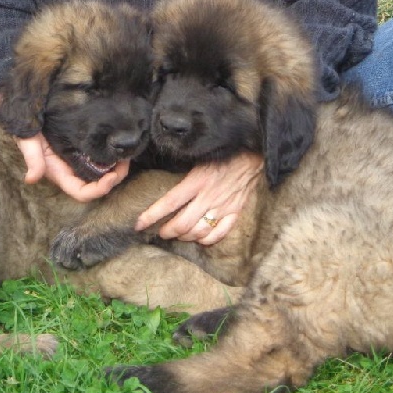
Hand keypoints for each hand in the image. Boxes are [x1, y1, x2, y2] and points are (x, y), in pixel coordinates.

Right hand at [16, 134, 129, 201]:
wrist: (28, 106)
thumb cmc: (26, 125)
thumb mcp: (27, 139)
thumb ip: (32, 157)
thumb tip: (31, 179)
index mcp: (60, 173)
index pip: (81, 192)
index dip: (99, 189)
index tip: (112, 175)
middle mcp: (71, 169)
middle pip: (97, 185)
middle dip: (114, 178)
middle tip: (125, 162)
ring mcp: (78, 158)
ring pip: (102, 173)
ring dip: (116, 168)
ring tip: (126, 155)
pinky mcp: (83, 146)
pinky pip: (101, 157)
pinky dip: (112, 156)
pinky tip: (119, 145)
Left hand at [135, 153, 262, 244]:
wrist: (253, 154)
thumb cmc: (223, 153)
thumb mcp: (199, 157)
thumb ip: (184, 173)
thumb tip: (163, 181)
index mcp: (197, 181)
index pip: (169, 203)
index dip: (151, 216)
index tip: (139, 224)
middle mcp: (209, 196)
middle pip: (183, 223)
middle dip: (167, 231)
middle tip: (160, 232)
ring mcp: (223, 206)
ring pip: (199, 231)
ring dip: (185, 237)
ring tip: (178, 235)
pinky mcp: (236, 211)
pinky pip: (220, 233)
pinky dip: (207, 240)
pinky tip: (200, 238)